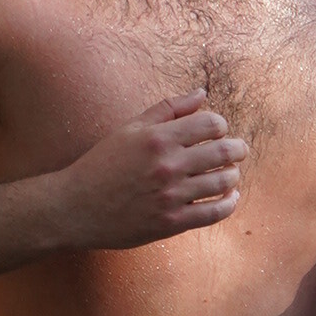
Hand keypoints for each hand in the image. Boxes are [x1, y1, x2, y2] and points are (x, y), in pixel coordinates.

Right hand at [62, 90, 247, 249]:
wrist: (75, 207)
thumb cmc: (102, 164)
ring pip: (223, 182)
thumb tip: (202, 94)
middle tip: (239, 150)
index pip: (211, 124)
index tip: (218, 131)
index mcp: (158, 138)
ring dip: (233, 175)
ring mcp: (171, 196)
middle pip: (224, 152)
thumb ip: (168, 109)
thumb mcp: (130, 129)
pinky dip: (229, 204)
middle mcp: (167, 166)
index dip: (221, 126)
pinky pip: (214, 213)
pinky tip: (230, 198)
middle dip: (237, 149)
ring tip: (230, 173)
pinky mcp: (171, 222)